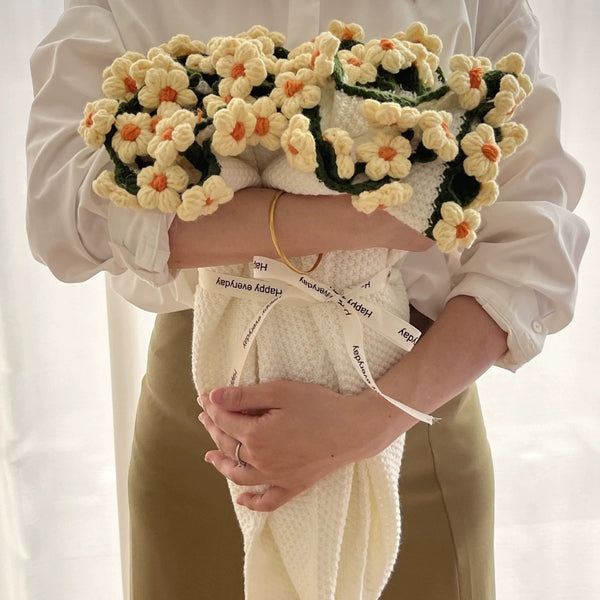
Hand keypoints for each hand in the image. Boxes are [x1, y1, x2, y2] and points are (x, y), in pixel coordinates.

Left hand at [198, 380, 408, 511]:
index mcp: (255, 436)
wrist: (353, 430)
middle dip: (213, 428)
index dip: (213, 407)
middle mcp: (260, 461)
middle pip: (229, 444)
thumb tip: (214, 398)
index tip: (205, 397)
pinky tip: (241, 499)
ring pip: (239, 474)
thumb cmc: (318, 406)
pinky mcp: (293, 486)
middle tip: (206, 415)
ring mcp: (276, 477)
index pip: (225, 420)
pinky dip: (252, 502)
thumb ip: (245, 396)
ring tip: (210, 455)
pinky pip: (267, 500)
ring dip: (222, 464)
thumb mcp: (280, 392)